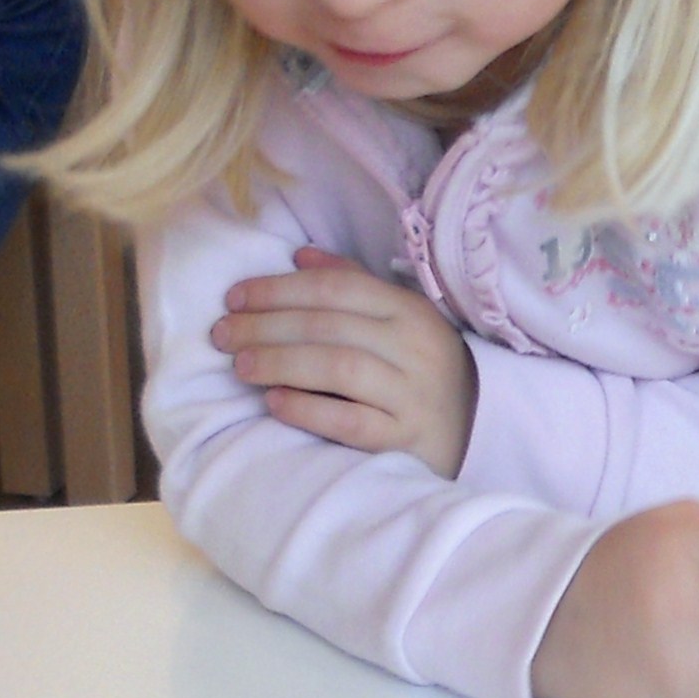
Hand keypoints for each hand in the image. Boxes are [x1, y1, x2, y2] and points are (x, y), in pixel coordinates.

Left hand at [212, 247, 478, 474]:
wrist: (477, 430)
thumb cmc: (423, 369)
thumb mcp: (400, 319)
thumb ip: (353, 285)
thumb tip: (299, 256)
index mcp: (409, 311)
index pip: (336, 289)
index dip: (280, 289)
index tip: (234, 297)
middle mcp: (414, 348)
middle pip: (329, 326)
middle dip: (266, 326)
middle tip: (221, 333)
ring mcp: (412, 396)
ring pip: (339, 369)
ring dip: (281, 362)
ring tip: (241, 365)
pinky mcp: (406, 441)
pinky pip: (352, 423)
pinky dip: (310, 411)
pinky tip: (275, 403)